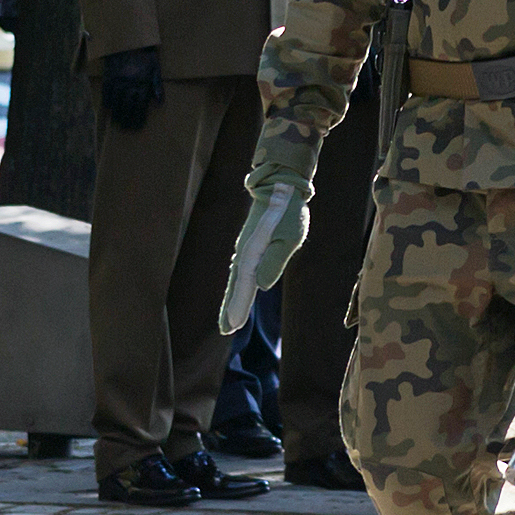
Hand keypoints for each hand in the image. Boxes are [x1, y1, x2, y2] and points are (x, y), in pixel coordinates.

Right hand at [99, 45, 164, 130]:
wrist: (127, 41)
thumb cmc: (143, 55)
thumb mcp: (154, 67)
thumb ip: (156, 85)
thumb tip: (160, 102)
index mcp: (143, 82)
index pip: (140, 106)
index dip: (139, 118)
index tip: (138, 126)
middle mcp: (130, 84)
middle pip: (128, 107)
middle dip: (127, 119)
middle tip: (126, 128)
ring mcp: (118, 81)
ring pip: (116, 103)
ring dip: (117, 114)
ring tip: (118, 122)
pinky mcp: (108, 77)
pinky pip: (106, 94)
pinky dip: (107, 102)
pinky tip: (109, 109)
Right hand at [223, 178, 308, 337]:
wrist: (280, 186)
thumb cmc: (287, 212)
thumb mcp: (288, 238)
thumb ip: (274, 261)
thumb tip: (261, 286)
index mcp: (252, 254)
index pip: (243, 287)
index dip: (237, 307)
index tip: (230, 327)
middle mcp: (244, 253)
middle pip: (235, 285)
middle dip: (230, 308)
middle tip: (225, 329)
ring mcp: (245, 249)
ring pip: (236, 278)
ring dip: (232, 298)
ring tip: (228, 317)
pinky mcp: (250, 244)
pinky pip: (241, 270)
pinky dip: (238, 284)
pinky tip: (238, 290)